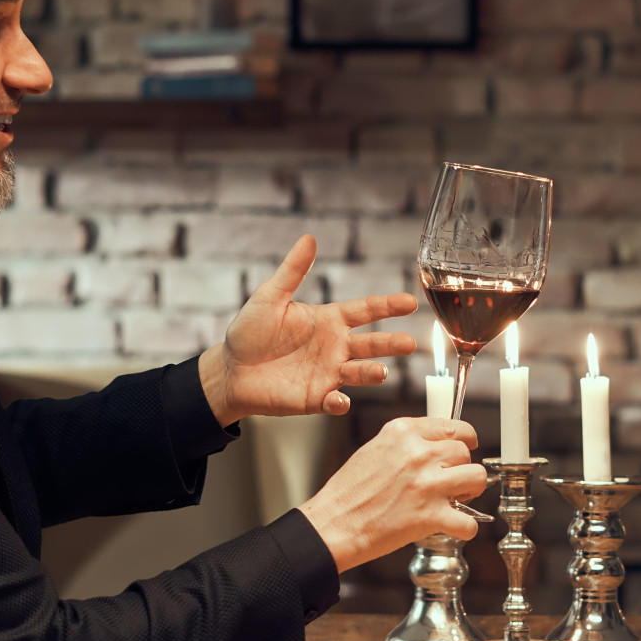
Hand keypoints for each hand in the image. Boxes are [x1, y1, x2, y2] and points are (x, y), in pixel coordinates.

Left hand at [199, 235, 415, 423]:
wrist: (230, 370)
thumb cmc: (250, 331)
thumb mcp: (270, 297)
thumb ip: (293, 271)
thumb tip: (309, 238)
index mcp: (329, 321)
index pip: (366, 311)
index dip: (388, 306)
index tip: (410, 302)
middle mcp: (335, 347)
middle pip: (372, 345)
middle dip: (392, 344)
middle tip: (410, 343)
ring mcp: (328, 374)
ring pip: (359, 373)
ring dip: (371, 373)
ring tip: (381, 372)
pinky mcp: (316, 399)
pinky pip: (333, 401)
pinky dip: (339, 402)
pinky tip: (339, 399)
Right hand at [297, 417, 487, 571]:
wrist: (333, 524)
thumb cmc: (348, 493)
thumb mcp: (374, 449)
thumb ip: (406, 443)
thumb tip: (434, 445)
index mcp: (403, 432)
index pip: (453, 426)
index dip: (465, 439)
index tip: (467, 446)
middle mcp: (418, 453)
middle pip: (465, 452)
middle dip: (462, 468)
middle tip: (451, 483)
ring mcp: (427, 484)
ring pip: (477, 477)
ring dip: (470, 492)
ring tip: (455, 501)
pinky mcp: (430, 515)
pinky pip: (469, 522)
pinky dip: (465, 528)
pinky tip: (454, 528)